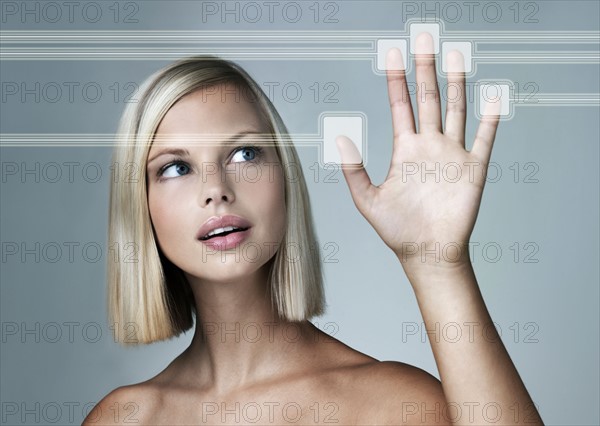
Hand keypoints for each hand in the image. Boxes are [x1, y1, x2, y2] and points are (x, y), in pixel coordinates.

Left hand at [335, 32, 500, 269]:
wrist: (427, 253)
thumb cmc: (397, 230)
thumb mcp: (367, 199)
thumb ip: (353, 168)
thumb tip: (339, 136)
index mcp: (405, 150)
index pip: (400, 105)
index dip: (397, 78)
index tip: (393, 52)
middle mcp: (429, 146)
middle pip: (428, 98)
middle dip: (425, 68)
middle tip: (424, 38)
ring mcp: (452, 155)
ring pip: (455, 110)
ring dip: (456, 83)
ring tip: (456, 55)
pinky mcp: (473, 169)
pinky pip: (484, 139)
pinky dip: (490, 118)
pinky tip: (493, 96)